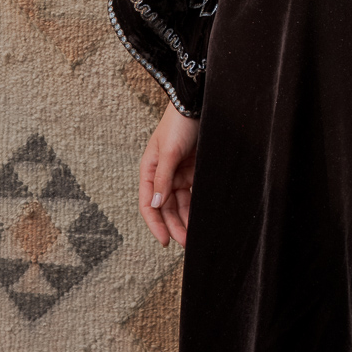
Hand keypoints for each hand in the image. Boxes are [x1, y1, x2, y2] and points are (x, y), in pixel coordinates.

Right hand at [139, 103, 199, 247]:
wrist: (197, 107)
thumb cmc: (178, 125)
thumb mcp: (168, 152)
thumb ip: (161, 179)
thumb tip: (155, 205)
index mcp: (149, 171)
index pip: (148, 204)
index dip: (155, 224)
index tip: (165, 241)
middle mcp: (162, 176)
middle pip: (166, 209)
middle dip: (174, 227)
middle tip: (186, 244)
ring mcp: (179, 175)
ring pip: (180, 205)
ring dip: (186, 221)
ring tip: (195, 237)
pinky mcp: (194, 173)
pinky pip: (194, 195)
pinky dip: (196, 208)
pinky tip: (203, 220)